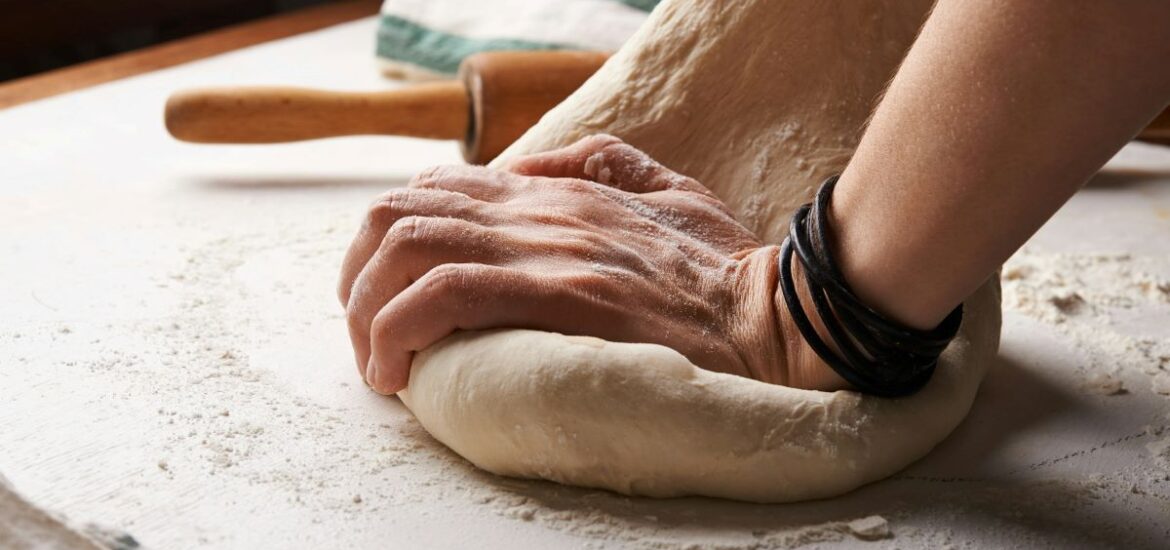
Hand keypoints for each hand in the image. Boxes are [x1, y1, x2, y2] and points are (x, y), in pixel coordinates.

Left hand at [338, 135, 845, 393]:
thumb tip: (531, 164)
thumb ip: (601, 162)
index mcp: (556, 191)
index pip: (434, 189)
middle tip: (368, 336)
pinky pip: (445, 295)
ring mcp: (547, 249)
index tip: (390, 298)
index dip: (390, 241)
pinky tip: (398, 371)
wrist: (776, 315)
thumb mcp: (667, 188)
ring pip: (407, 247)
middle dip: (358, 277)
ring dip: (367, 309)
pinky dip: (399, 330)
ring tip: (377, 363)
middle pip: (399, 213)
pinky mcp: (560, 295)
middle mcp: (539, 210)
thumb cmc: (725, 268)